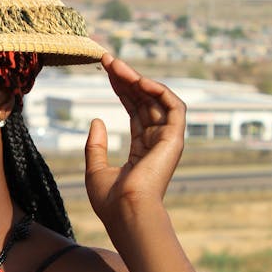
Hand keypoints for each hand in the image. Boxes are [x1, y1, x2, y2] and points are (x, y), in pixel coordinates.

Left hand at [84, 53, 185, 226]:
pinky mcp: (175, 139)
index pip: (134, 110)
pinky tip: (138, 80)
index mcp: (143, 149)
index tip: (105, 70)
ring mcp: (168, 140)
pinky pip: (173, 106)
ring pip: (157, 99)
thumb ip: (95, 145)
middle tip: (107, 60)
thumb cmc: (111, 200)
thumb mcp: (95, 169)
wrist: (125, 211)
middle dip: (127, 79)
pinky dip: (159, 90)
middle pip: (144, 101)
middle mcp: (158, 142)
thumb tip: (97, 120)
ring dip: (138, 79)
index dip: (121, 89)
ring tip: (116, 65)